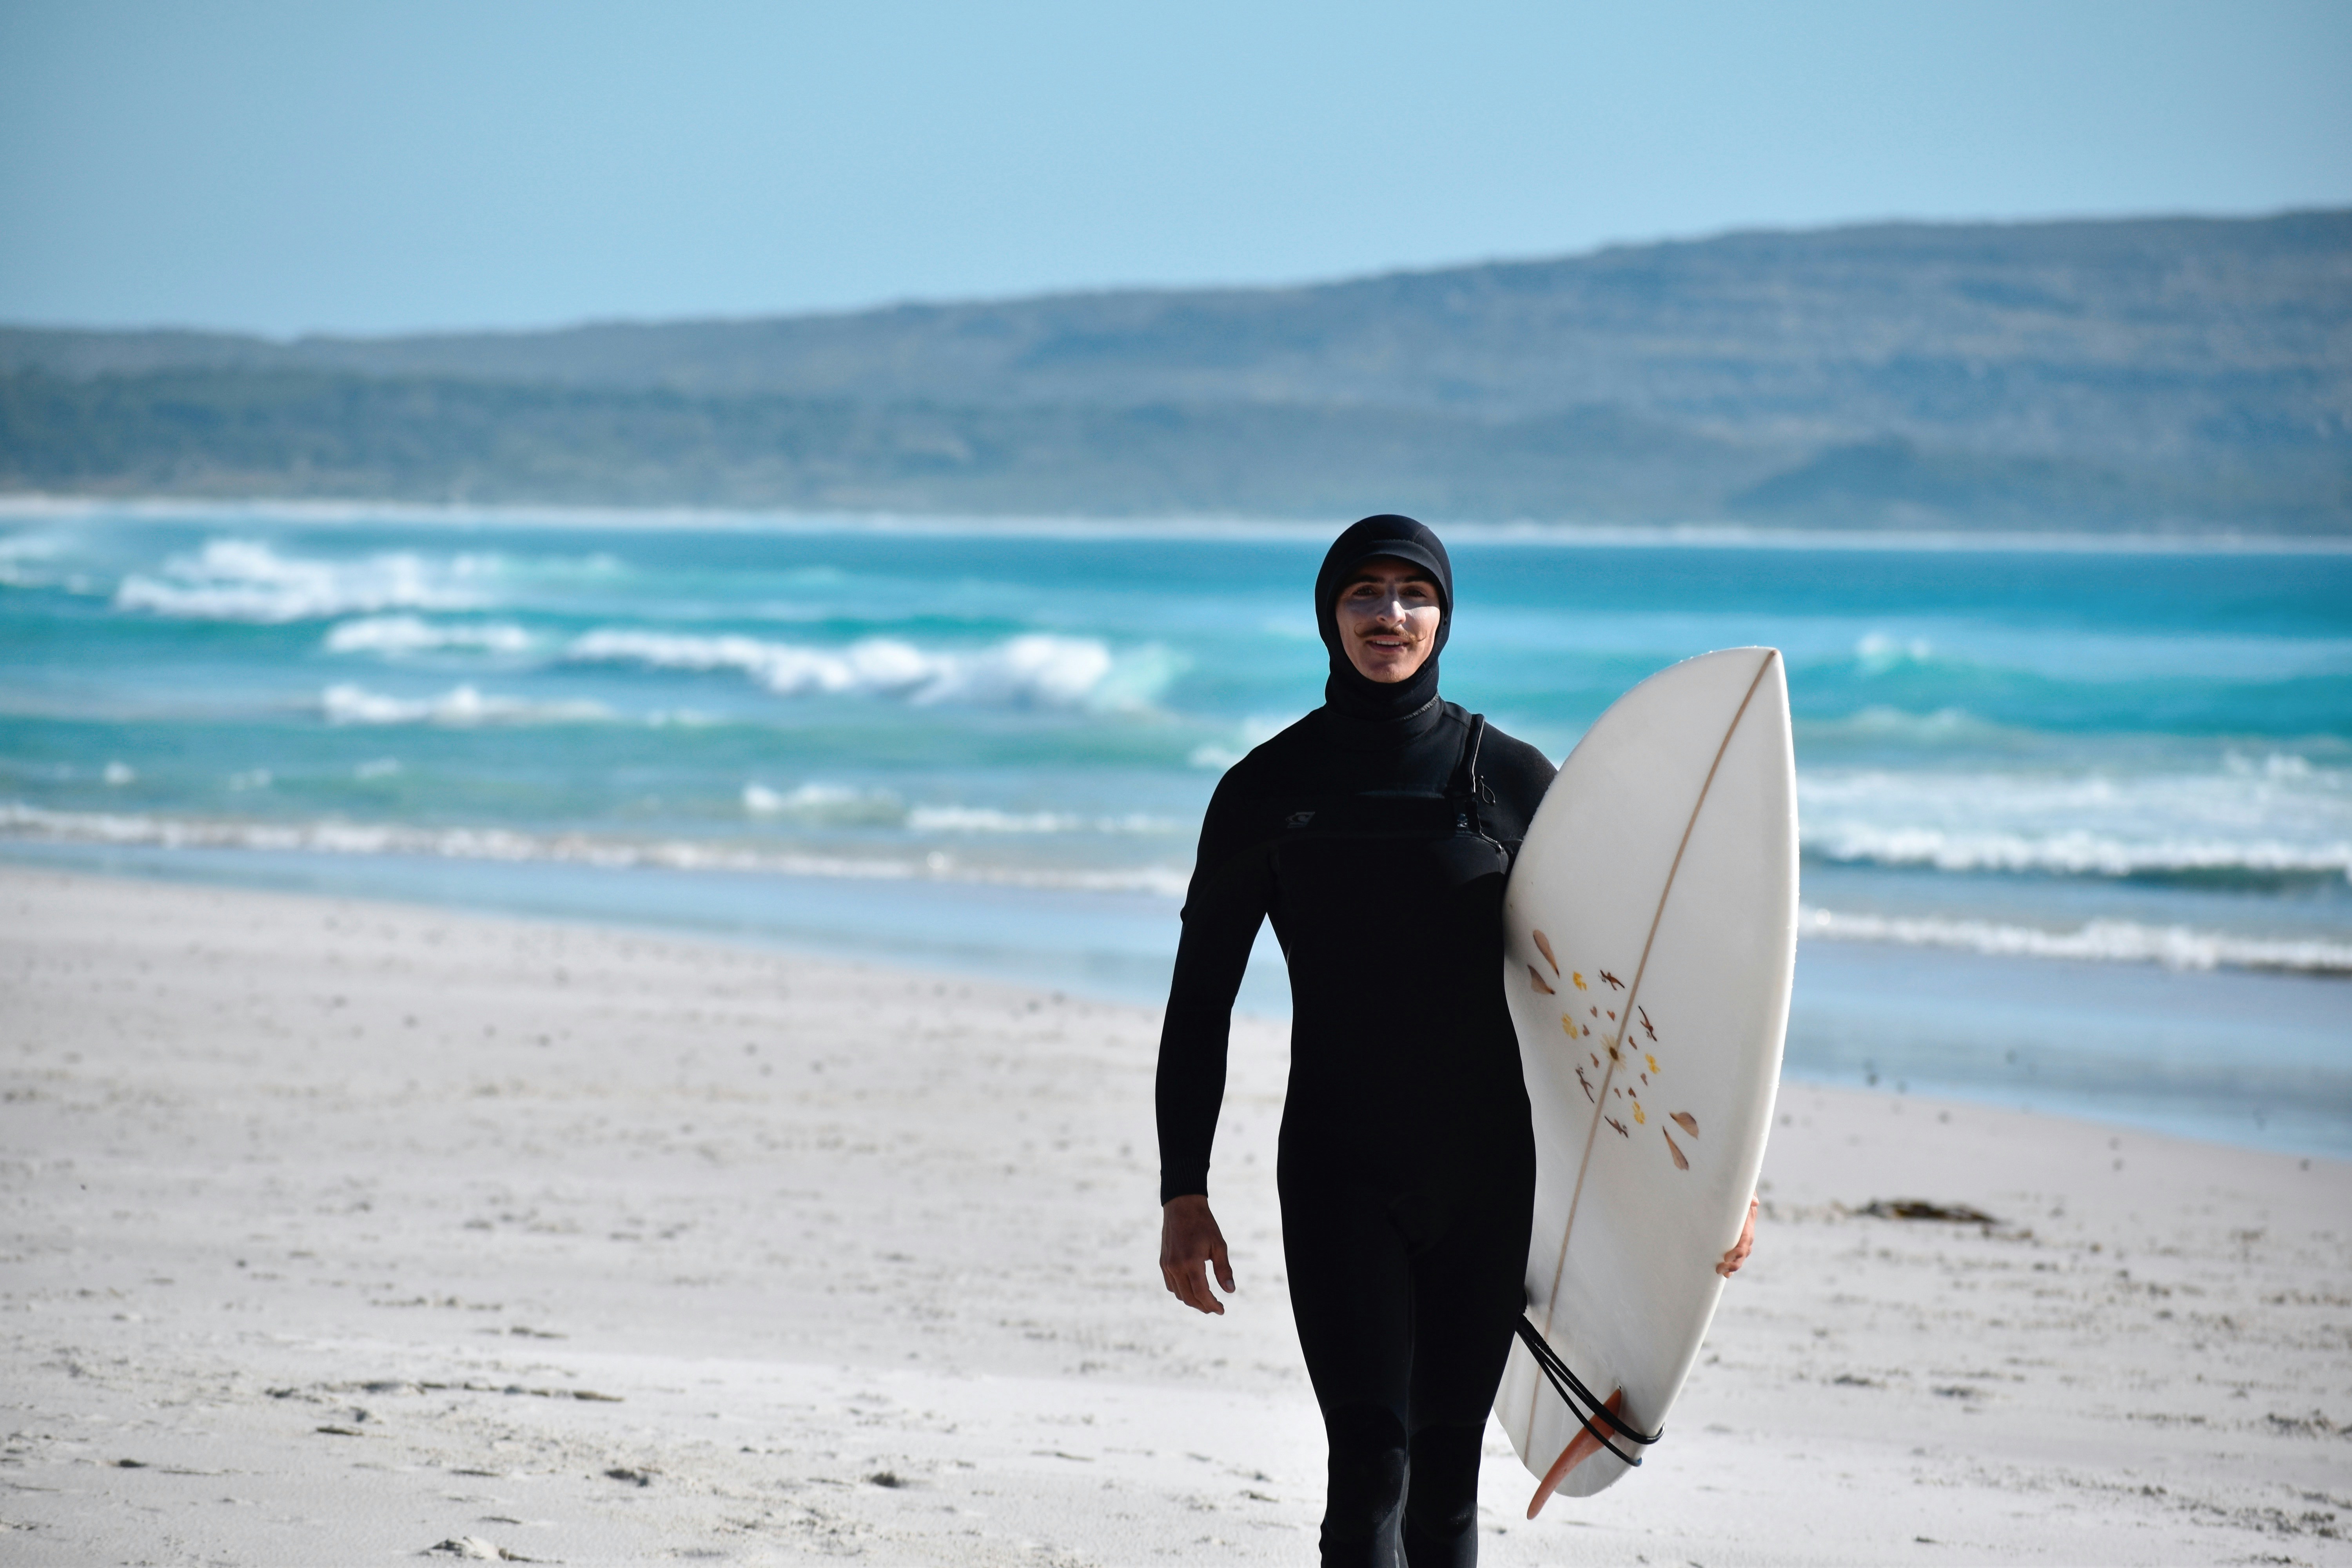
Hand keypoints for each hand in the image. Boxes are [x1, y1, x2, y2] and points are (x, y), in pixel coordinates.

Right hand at [1160, 1194, 1234, 1314]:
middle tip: (1215, 1308)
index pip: (1201, 1293)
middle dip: (1203, 1306)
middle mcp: (1176, 1266)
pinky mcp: (1163, 1262)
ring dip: (1192, 1300)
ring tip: (1206, 1300)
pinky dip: (1182, 1291)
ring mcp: (1167, 1265)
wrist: (1182, 1206)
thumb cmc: (1204, 1224)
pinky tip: (1192, 1289)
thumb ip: (1223, 1269)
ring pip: (1179, 1294)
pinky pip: (1171, 1285)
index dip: (1212, 1305)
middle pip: (1189, 1297)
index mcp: (1191, 1262)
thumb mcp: (1219, 1245)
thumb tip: (1230, 1291)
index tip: (1221, 1310)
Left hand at [1717, 1195, 1758, 1277]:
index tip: (1727, 1256)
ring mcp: (1742, 1236)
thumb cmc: (1739, 1190)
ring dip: (1734, 1266)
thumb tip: (1755, 1202)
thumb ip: (1748, 1195)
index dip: (1739, 1250)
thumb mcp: (1743, 1191)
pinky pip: (1737, 1254)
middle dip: (1735, 1262)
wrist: (1738, 1190)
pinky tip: (1726, 1273)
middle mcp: (1747, 1232)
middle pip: (1745, 1251)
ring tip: (1722, 1273)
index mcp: (1748, 1223)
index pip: (1746, 1239)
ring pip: (1742, 1255)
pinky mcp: (1736, 1238)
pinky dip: (1733, 1264)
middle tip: (1720, 1268)